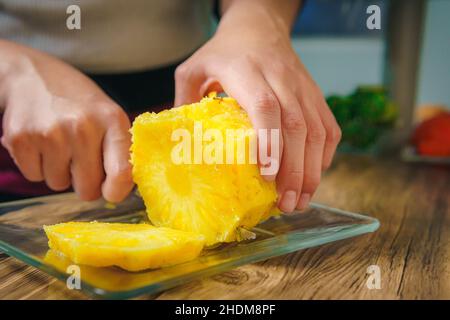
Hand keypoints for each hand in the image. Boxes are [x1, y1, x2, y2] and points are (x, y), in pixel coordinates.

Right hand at [0, 51, 132, 201]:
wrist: (30, 74)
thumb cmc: (77, 101)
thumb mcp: (108, 115)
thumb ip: (120, 149)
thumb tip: (123, 190)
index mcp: (112, 120)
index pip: (122, 173)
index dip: (117, 191)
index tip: (111, 192)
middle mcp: (83, 127)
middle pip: (88, 188)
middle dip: (85, 182)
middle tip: (80, 160)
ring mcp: (50, 133)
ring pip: (59, 184)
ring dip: (59, 172)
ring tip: (59, 144)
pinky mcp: (21, 139)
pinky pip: (34, 176)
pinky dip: (37, 166)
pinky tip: (40, 142)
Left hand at [174, 2, 340, 212]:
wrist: (259, 26)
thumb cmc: (223, 52)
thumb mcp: (193, 68)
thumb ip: (183, 101)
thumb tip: (177, 143)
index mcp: (246, 72)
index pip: (265, 107)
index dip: (270, 141)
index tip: (268, 175)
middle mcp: (280, 79)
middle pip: (296, 126)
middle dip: (295, 169)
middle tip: (286, 204)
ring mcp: (302, 87)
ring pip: (317, 130)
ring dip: (312, 169)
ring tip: (301, 200)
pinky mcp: (314, 94)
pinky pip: (328, 127)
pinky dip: (324, 155)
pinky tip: (313, 177)